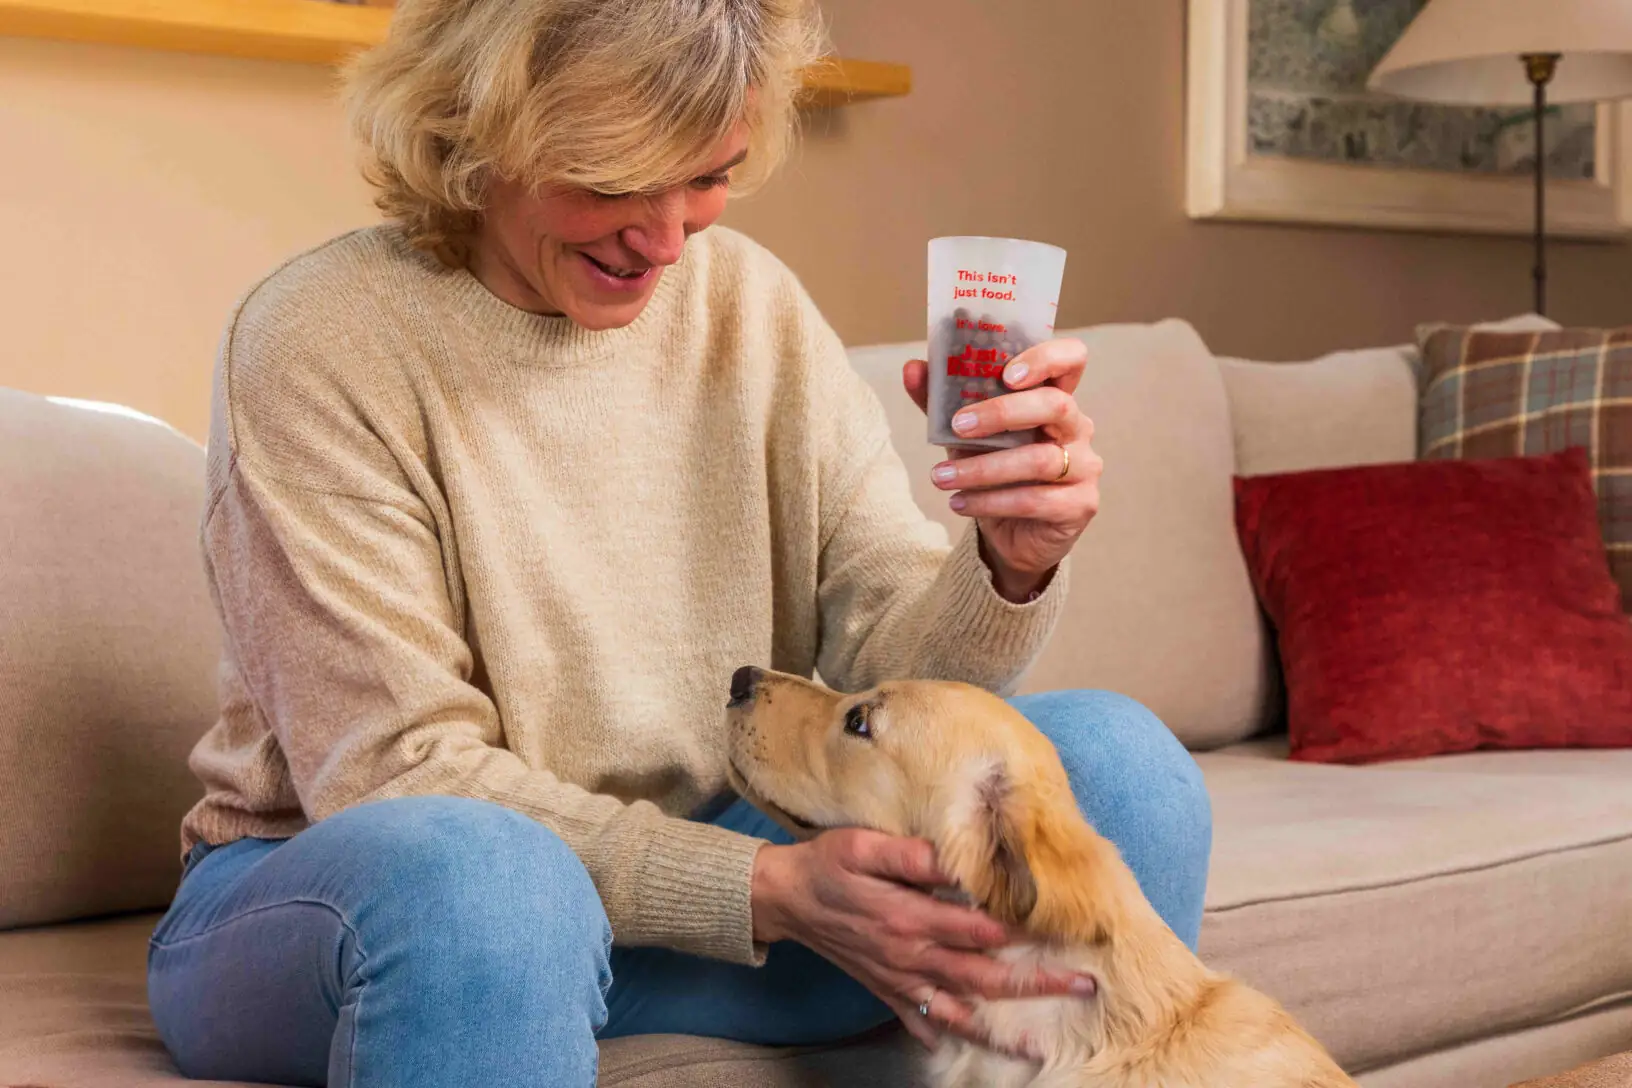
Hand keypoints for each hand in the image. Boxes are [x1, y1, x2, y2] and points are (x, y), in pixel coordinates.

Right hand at [751, 830, 1095, 1058]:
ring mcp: (899, 978)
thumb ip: (910, 854)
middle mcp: (910, 954)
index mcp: (909, 916)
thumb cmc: (828, 863)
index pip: (978, 929)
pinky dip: (943, 1036)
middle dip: (1036, 983)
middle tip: (1082, 986)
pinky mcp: (886, 989)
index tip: (1062, 932)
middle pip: (983, 976)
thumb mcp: (864, 845)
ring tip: (1038, 1045)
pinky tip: (967, 1047)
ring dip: (1000, 1028)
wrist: (786, 898)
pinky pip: (920, 1020)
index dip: (1021, 933)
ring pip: (959, 1010)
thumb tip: (955, 859)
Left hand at [904, 338, 1101, 600]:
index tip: (1006, 374)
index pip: (1070, 360)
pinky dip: (990, 502)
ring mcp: (1085, 467)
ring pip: (1039, 460)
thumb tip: (912, 368)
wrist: (1010, 535)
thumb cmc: (993, 472)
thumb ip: (941, 402)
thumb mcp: (965, 435)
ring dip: (982, 469)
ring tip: (941, 476)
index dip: (1046, 359)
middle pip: (1055, 405)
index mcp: (1054, 398)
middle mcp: (1077, 427)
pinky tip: (959, 504)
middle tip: (958, 426)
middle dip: (1003, 413)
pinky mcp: (1081, 505)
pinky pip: (1034, 500)